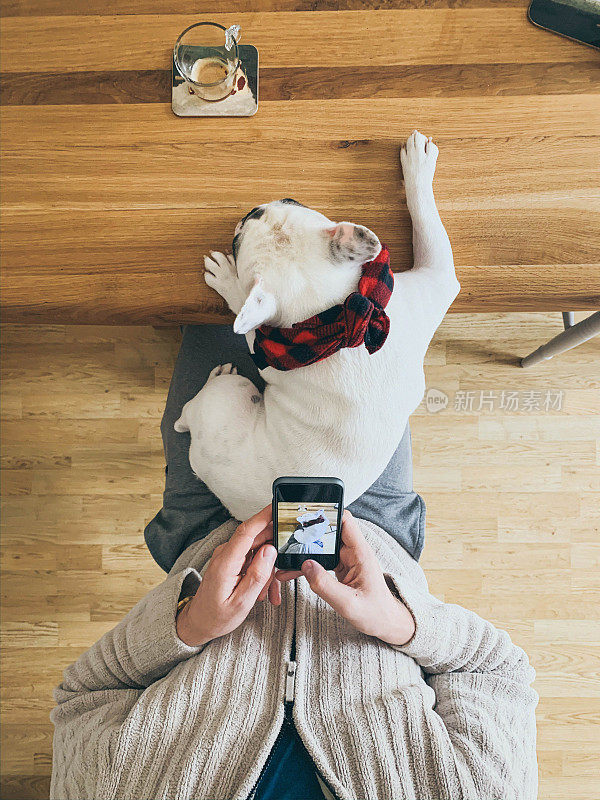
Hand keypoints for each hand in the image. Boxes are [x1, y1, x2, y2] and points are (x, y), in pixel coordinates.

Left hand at [177, 505, 280, 646]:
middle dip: (274, 553)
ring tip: (267, 592)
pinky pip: (253, 560)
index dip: (264, 516)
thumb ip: (257, 575)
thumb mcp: (241, 602)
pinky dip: (261, 573)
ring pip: (258, 551)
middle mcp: (226, 554)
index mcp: (226, 562)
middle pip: (257, 539)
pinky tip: (264, 591)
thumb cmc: (217, 616)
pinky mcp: (232, 561)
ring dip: (268, 569)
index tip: (278, 506)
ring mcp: (228, 556)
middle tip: (282, 573)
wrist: (199, 623)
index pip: (247, 531)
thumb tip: (270, 550)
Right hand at [276, 511, 414, 645]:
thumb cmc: (375, 613)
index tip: (307, 516)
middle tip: (287, 537)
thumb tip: (306, 566)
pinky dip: (307, 564)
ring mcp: (347, 559)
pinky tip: (292, 571)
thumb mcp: (348, 603)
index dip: (327, 513)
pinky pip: (321, 560)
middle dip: (308, 532)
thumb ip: (326, 585)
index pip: (345, 521)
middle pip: (329, 531)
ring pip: (322, 546)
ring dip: (304, 551)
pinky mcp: (341, 568)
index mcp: (360, 553)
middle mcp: (354, 552)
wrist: (385, 624)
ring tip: (285, 558)